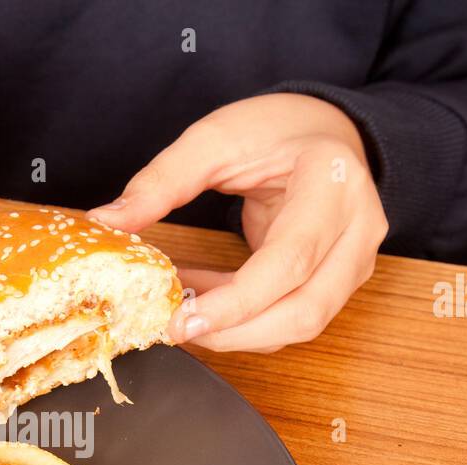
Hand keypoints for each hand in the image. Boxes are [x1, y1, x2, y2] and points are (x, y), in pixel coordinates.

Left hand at [89, 93, 386, 351]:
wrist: (326, 131)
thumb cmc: (277, 129)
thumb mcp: (216, 138)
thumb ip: (162, 180)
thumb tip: (108, 220)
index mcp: (334, 183)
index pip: (290, 260)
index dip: (236, 302)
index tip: (183, 320)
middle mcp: (358, 229)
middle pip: (304, 310)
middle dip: (236, 333)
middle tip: (175, 329)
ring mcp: (355, 261)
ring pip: (302, 325)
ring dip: (238, 331)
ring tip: (183, 307)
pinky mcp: (339, 282)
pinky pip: (292, 317)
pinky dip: (245, 321)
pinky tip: (204, 302)